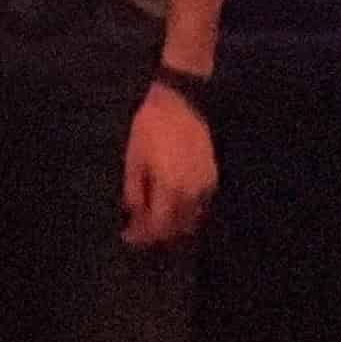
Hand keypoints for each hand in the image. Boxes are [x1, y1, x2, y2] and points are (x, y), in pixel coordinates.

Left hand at [121, 79, 217, 246]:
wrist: (180, 104)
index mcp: (170, 189)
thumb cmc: (150, 128)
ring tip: (152, 222)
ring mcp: (206, 187)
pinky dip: (186, 214)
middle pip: (176, 228)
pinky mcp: (212, 179)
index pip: (159, 226)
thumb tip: (133, 214)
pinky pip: (200, 207)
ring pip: (191, 220)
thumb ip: (134, 190)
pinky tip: (171, 208)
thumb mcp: (134, 158)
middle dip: (156, 234)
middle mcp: (192, 193)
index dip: (143, 236)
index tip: (128, 236)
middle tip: (138, 231)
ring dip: (172, 226)